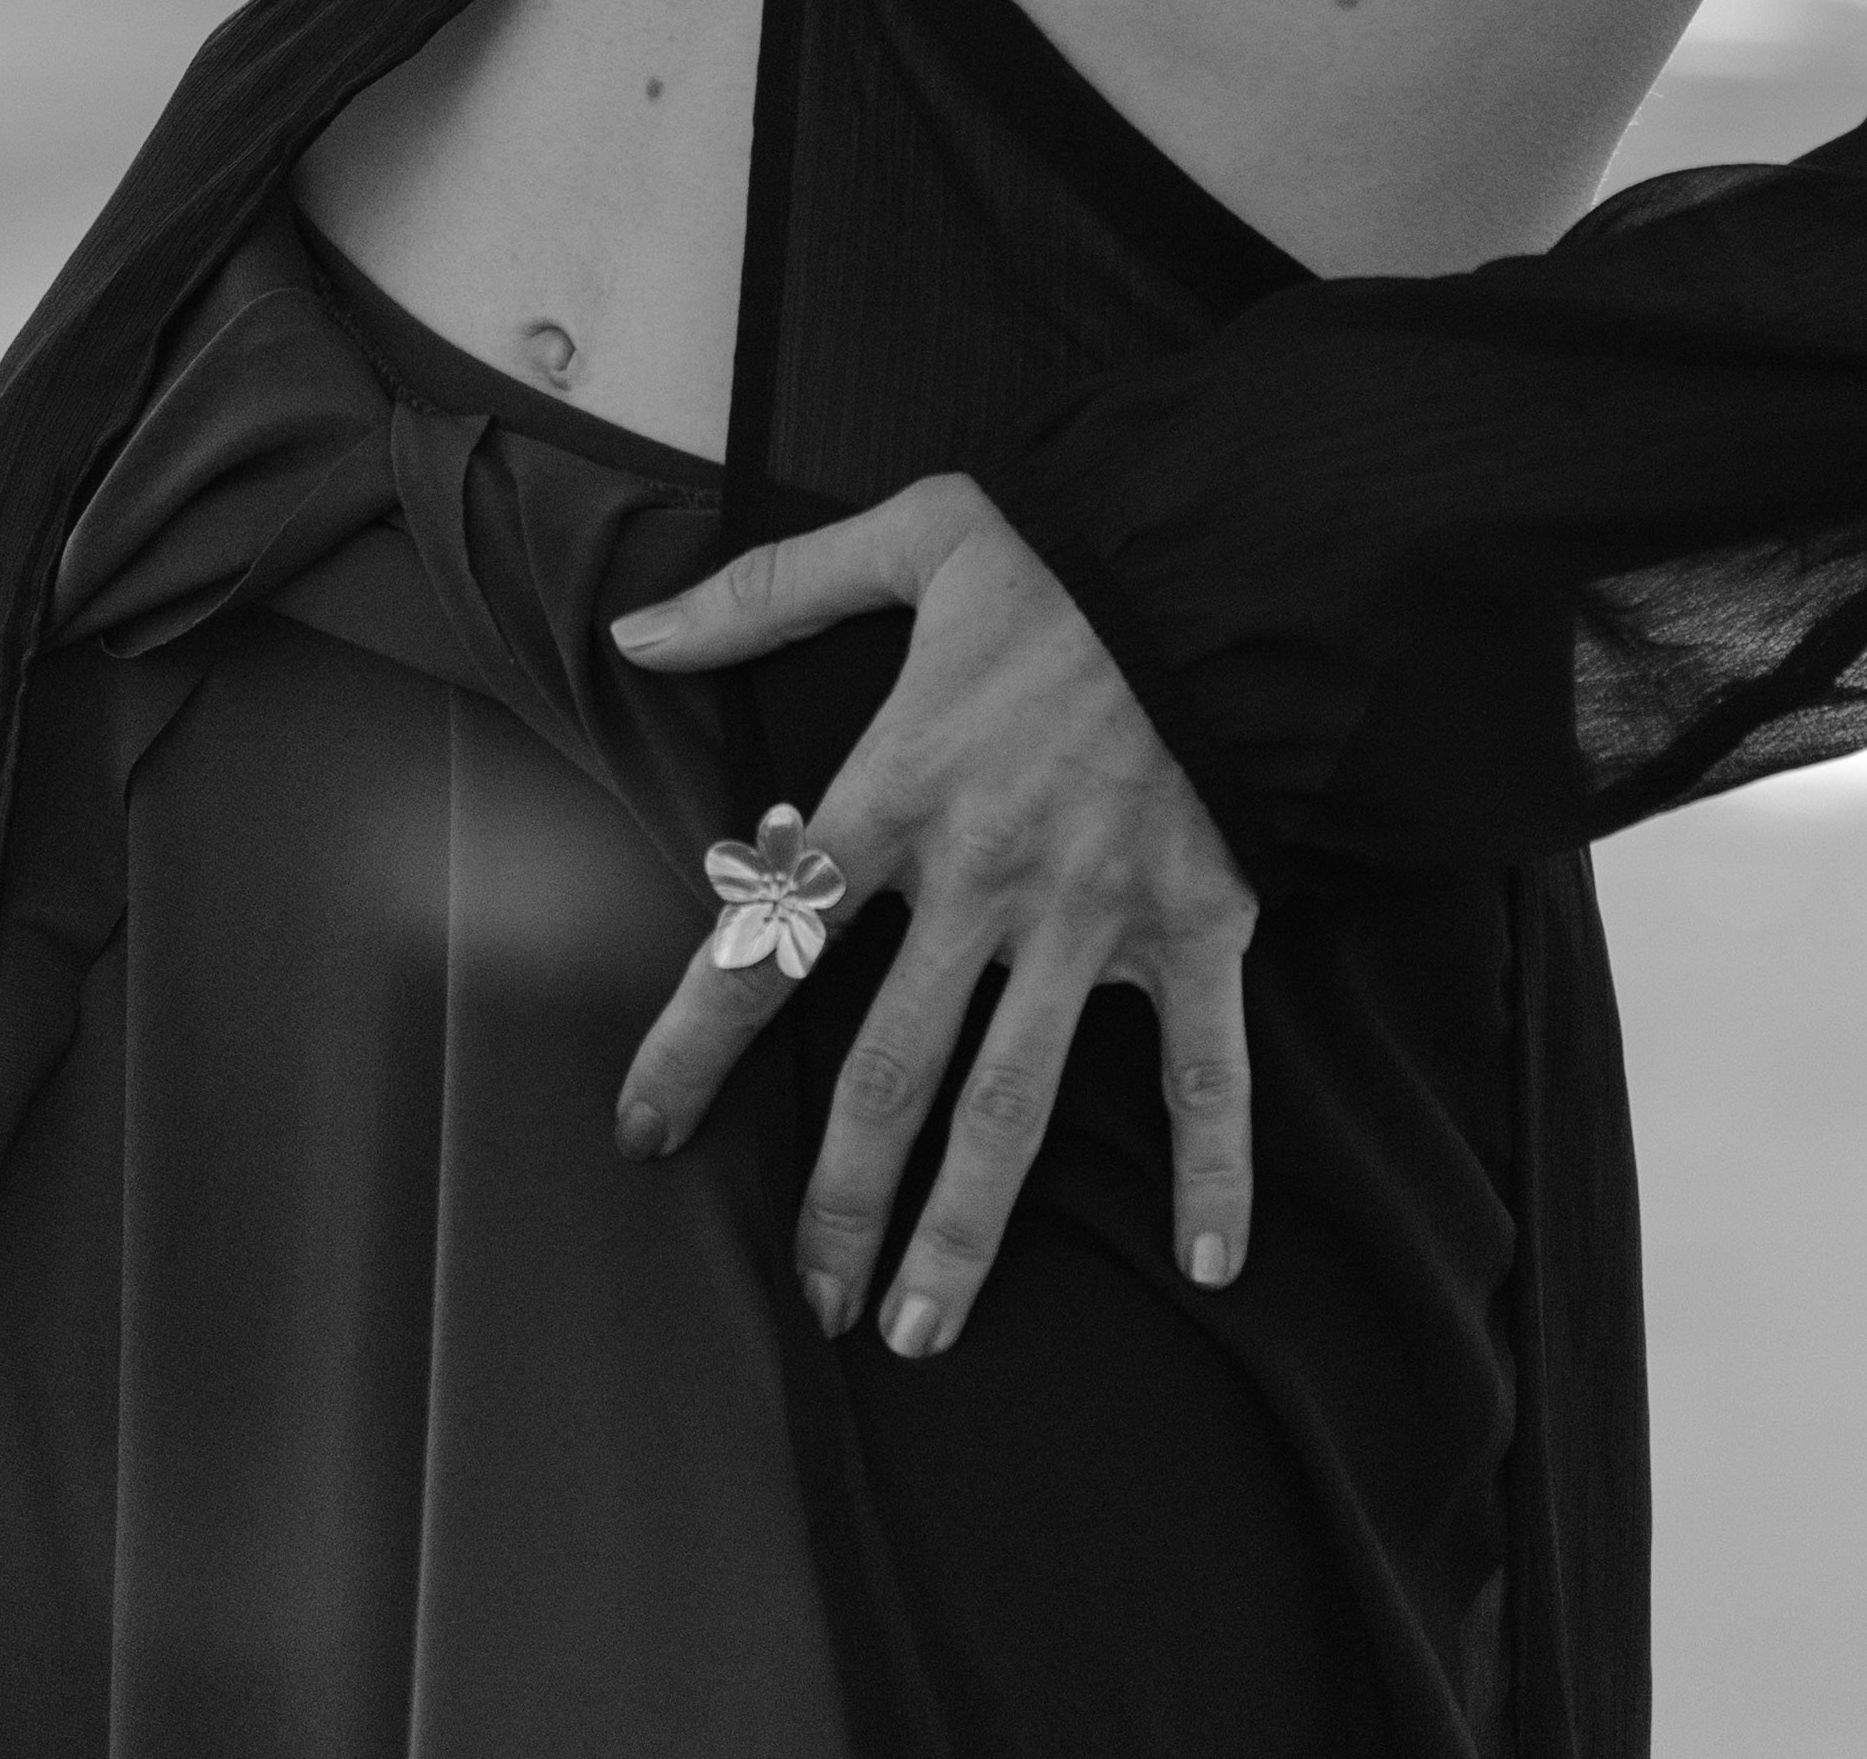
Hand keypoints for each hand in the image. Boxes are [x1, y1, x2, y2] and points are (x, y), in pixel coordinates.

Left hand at [609, 473, 1256, 1356]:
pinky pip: (1205, 1070)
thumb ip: (768, 592)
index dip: (694, 1046)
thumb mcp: (913, 538)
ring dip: (964, 1229)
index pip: (768, 942)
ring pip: (1014, 1105)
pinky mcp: (1198, 924)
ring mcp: (1093, 913)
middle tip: (813, 1300)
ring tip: (921, 1328)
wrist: (1232, 549)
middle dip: (839, 1198)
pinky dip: (1215, 1169)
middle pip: (887, 1070)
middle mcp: (984, 876)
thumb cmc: (1069, 552)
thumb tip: (634, 625)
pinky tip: (1209, 1264)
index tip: (644, 1132)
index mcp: (901, 787)